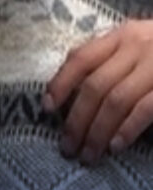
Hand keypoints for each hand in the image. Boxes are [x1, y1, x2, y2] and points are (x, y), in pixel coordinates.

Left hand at [46, 21, 152, 163]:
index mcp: (123, 35)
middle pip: (94, 86)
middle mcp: (138, 46)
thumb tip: (72, 99)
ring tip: (87, 154)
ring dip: (97, 131)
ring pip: (115, 100)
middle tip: (66, 146)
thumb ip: (113, 62)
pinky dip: (127, 129)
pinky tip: (116, 145)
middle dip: (76, 120)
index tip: (45, 109)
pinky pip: (145, 108)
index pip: (80, 58)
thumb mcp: (141, 45)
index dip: (60, 84)